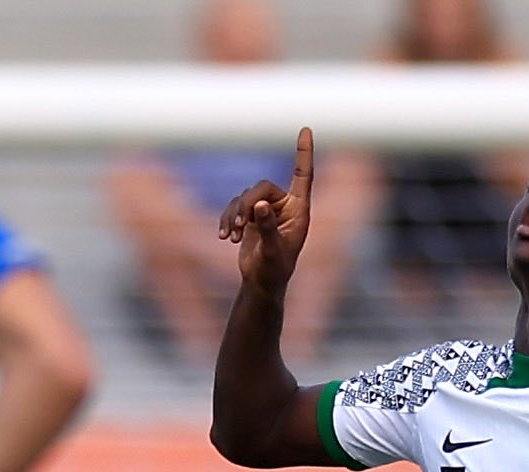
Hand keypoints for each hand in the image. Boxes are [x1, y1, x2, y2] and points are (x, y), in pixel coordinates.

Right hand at [218, 127, 314, 294]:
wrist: (261, 285)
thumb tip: (260, 205)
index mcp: (299, 211)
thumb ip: (268, 228)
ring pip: (245, 196)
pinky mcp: (251, 216)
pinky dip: (227, 218)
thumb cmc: (274, 272)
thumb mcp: (273, 252)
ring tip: (230, 236)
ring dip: (234, 214)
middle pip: (261, 187)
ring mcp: (267, 210)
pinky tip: (223, 236)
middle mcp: (285, 207)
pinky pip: (234, 205)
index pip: (303, 175)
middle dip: (247, 203)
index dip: (304, 153)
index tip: (305, 129)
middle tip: (240, 224)